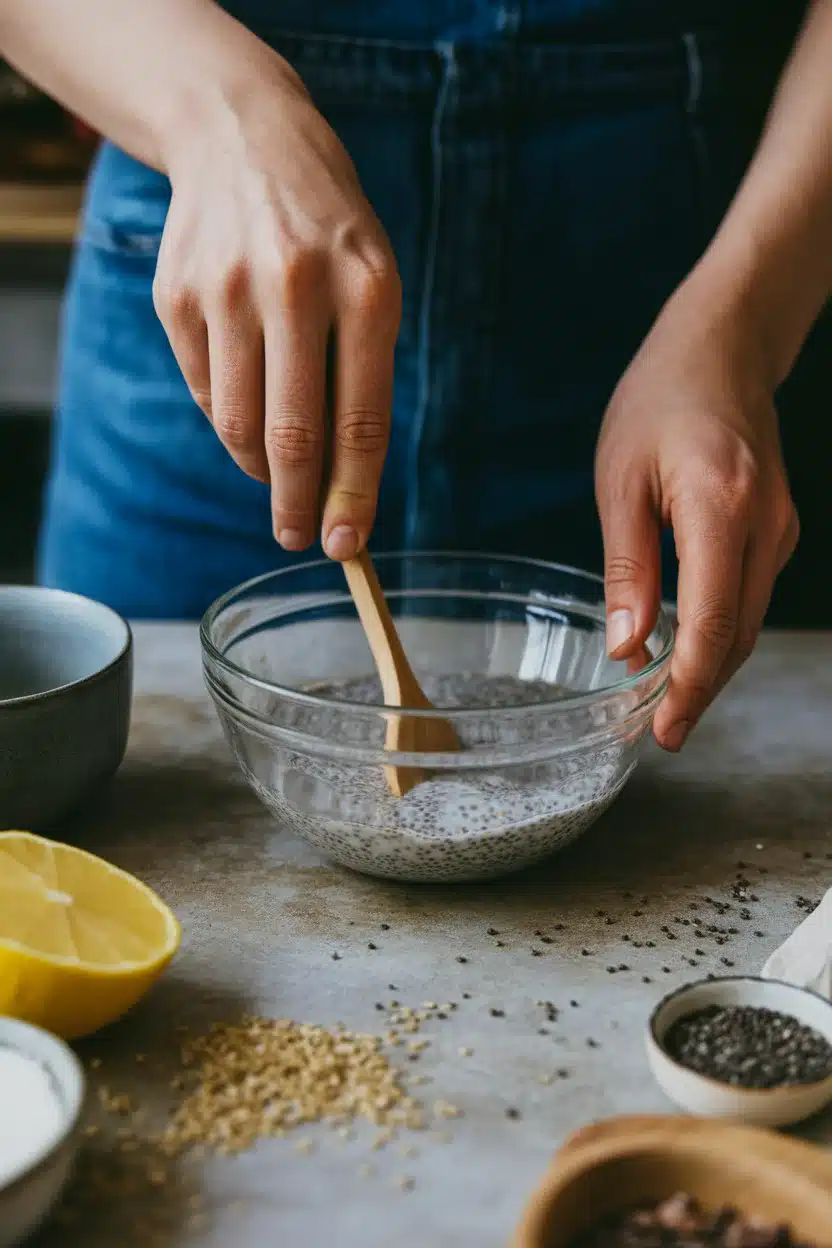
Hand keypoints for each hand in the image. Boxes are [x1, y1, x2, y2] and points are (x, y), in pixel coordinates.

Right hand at [153, 41, 400, 559]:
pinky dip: (226, 417)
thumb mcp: (372, 282)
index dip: (353, 495)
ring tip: (276, 476)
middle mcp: (294, 288)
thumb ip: (361, 375)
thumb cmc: (327, 229)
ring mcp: (227, 290)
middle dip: (297, 505)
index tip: (345, 544)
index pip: (361, 421)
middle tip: (297, 539)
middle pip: (292, 436)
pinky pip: (202, 391)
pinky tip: (246, 400)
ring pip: (237, 424)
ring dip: (260, 467)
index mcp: (366, 289)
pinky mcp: (177, 296)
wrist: (243, 137)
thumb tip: (338, 483)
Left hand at [595, 277, 798, 750]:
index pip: (714, 624)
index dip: (689, 688)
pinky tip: (687, 647)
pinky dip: (721, 631)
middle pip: (741, 636)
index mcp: (722, 507)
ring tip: (664, 704)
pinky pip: (750, 595)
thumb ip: (627, 568)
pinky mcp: (779, 527)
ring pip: (750, 621)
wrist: (724, 345)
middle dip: (700, 692)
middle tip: (659, 734)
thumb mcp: (620, 481)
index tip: (662, 731)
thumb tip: (627, 647)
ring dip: (711, 667)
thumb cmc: (660, 400)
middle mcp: (767, 524)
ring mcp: (782, 526)